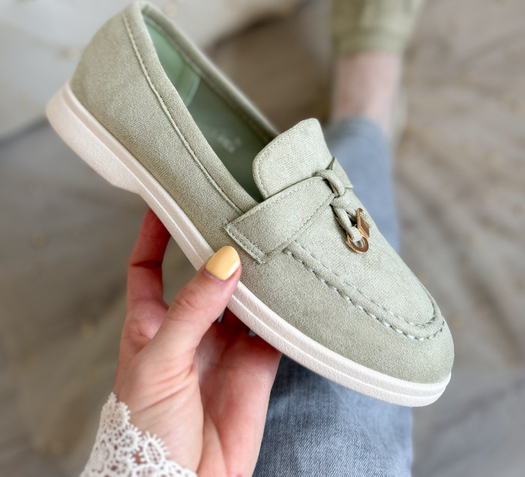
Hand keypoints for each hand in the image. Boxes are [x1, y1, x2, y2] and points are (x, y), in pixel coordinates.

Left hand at [113, 209, 281, 475]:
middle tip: (238, 213)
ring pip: (243, 296)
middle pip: (204, 274)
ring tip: (272, 240)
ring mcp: (223, 345)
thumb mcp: (160, 359)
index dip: (153, 234)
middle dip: (218, 245)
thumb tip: (224, 259)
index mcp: (150, 323)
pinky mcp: (254, 366)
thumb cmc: (146, 428)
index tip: (166, 198)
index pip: (147, 266)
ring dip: (257, 274)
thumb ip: (193, 307)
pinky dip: (286, 309)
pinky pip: (274, 328)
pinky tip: (295, 286)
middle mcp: (188, 328)